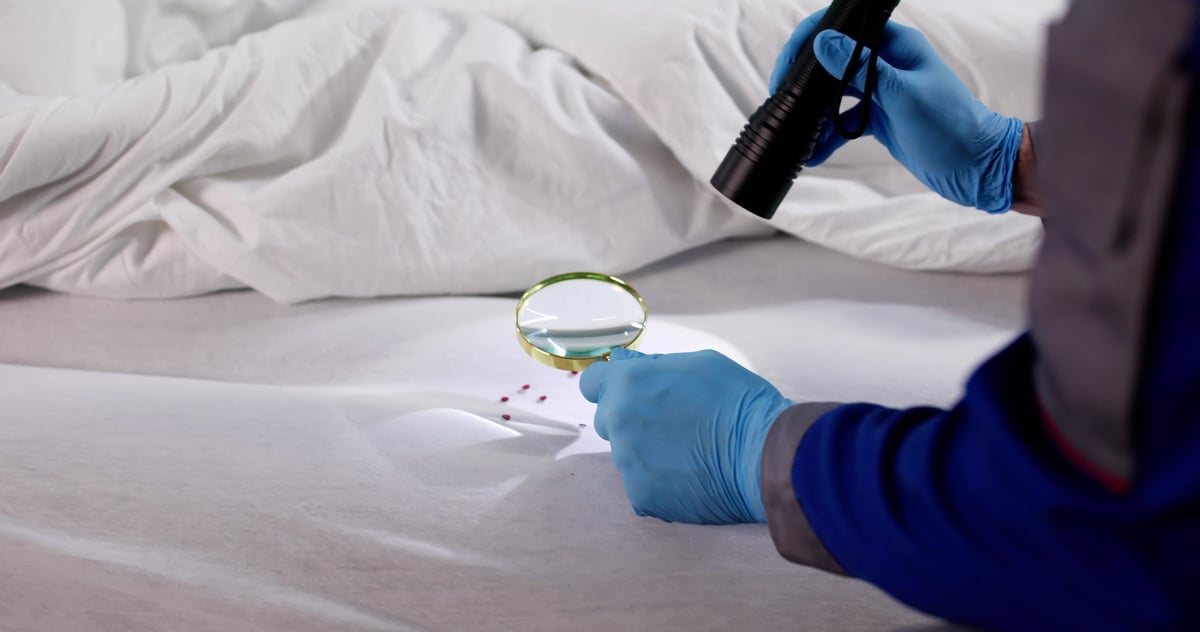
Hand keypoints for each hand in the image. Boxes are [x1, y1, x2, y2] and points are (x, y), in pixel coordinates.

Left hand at [579, 347, 794, 524]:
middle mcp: (619, 421)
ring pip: (626, 454)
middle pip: (608, 420)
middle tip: (672, 423)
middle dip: (630, 418)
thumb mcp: (698, 363)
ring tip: (689, 451)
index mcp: (629, 383)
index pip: (593, 383)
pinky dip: (660, 481)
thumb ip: (652, 365)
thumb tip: (623, 361)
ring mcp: (628, 462)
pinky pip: (641, 484)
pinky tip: (691, 474)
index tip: (629, 393)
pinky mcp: (642, 495)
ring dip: (647, 451)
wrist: (767, 454)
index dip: (611, 386)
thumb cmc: (739, 402)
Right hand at [770, 10, 1024, 212]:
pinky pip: (845, 123)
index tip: (788, 66)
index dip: (811, 40)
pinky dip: (828, 137)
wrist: (978, 167)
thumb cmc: (951, 127)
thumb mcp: (902, 96)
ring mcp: (883, 92)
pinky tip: (812, 154)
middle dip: (805, 81)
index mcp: (896, 46)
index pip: (845, 28)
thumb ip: (861, 69)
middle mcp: (887, 64)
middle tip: (782, 102)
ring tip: (794, 133)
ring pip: (835, 95)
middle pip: (834, 61)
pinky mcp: (881, 119)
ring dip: (814, 113)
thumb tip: (823, 43)